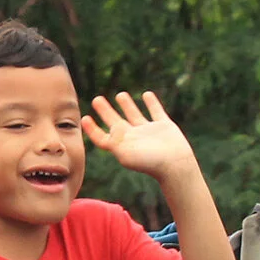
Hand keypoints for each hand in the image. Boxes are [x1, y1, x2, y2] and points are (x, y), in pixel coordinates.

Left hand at [84, 90, 200, 183]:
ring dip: (127, 105)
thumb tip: (108, 128)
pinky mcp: (164, 126)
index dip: (92, 129)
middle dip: (106, 111)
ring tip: (120, 94)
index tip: (85, 117)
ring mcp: (149, 131)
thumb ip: (112, 141)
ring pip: (134, 115)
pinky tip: (147, 94)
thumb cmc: (148, 161)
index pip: (103, 137)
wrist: (174, 164)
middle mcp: (133, 138)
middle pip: (116, 122)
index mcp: (121, 145)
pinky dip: (152, 103)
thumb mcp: (125, 153)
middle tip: (97, 99)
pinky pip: (156, 111)